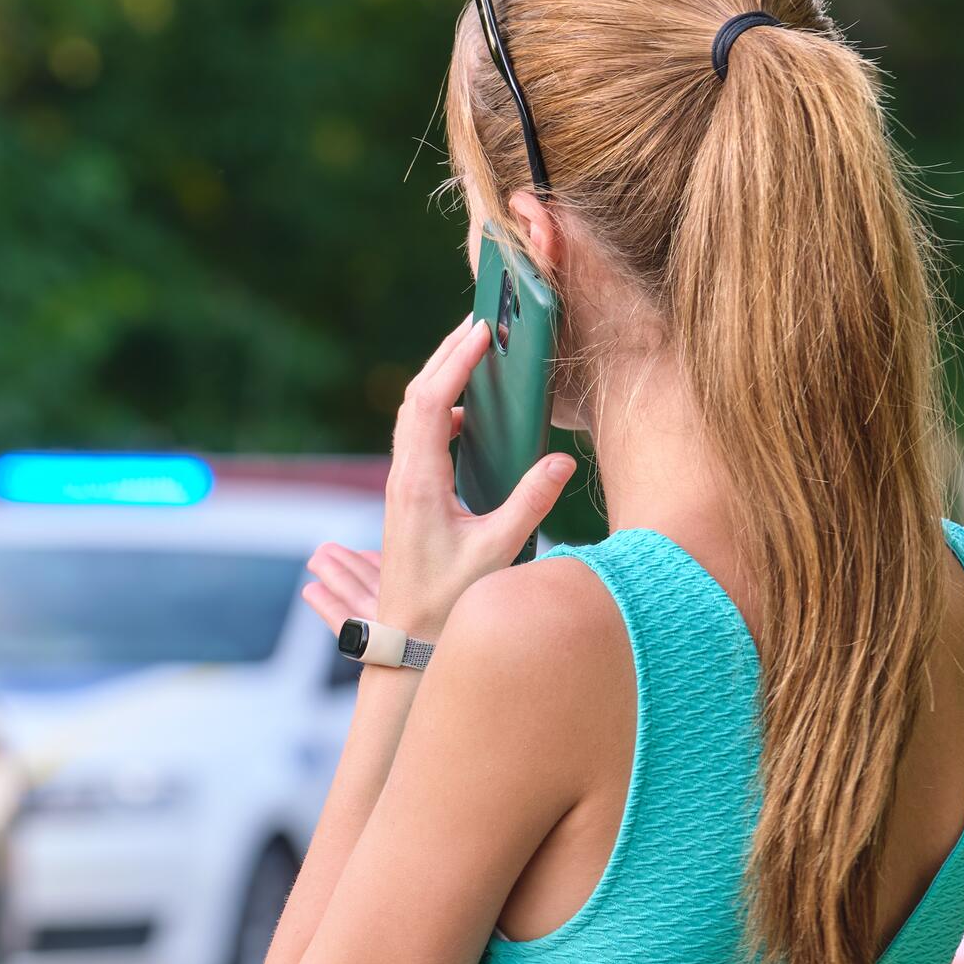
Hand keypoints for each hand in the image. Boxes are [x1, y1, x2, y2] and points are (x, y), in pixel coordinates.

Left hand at [353, 316, 574, 640]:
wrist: (405, 639)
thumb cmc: (448, 601)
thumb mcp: (497, 552)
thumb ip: (531, 503)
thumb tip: (562, 459)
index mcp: (419, 483)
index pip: (431, 403)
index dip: (455, 361)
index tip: (482, 331)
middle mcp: (402, 478)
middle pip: (415, 397)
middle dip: (446, 355)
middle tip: (480, 323)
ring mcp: (400, 485)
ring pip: (413, 415)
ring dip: (441, 379)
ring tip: (475, 353)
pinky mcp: (406, 496)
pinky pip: (419, 437)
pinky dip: (441, 410)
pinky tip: (469, 413)